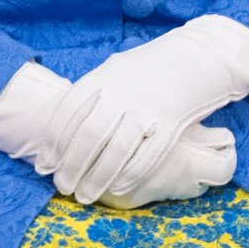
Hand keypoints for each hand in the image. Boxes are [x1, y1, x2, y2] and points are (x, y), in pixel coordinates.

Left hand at [0, 60, 235, 204]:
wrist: (204, 52)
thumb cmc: (158, 64)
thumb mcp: (121, 68)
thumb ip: (98, 91)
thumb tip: (69, 121)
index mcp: (107, 75)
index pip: (70, 111)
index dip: (54, 141)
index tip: (44, 164)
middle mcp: (123, 92)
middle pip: (89, 135)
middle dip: (71, 165)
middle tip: (61, 186)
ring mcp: (148, 107)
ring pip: (115, 150)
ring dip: (96, 177)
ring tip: (84, 195)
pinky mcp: (172, 122)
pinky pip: (147, 155)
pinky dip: (129, 174)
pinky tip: (118, 187)